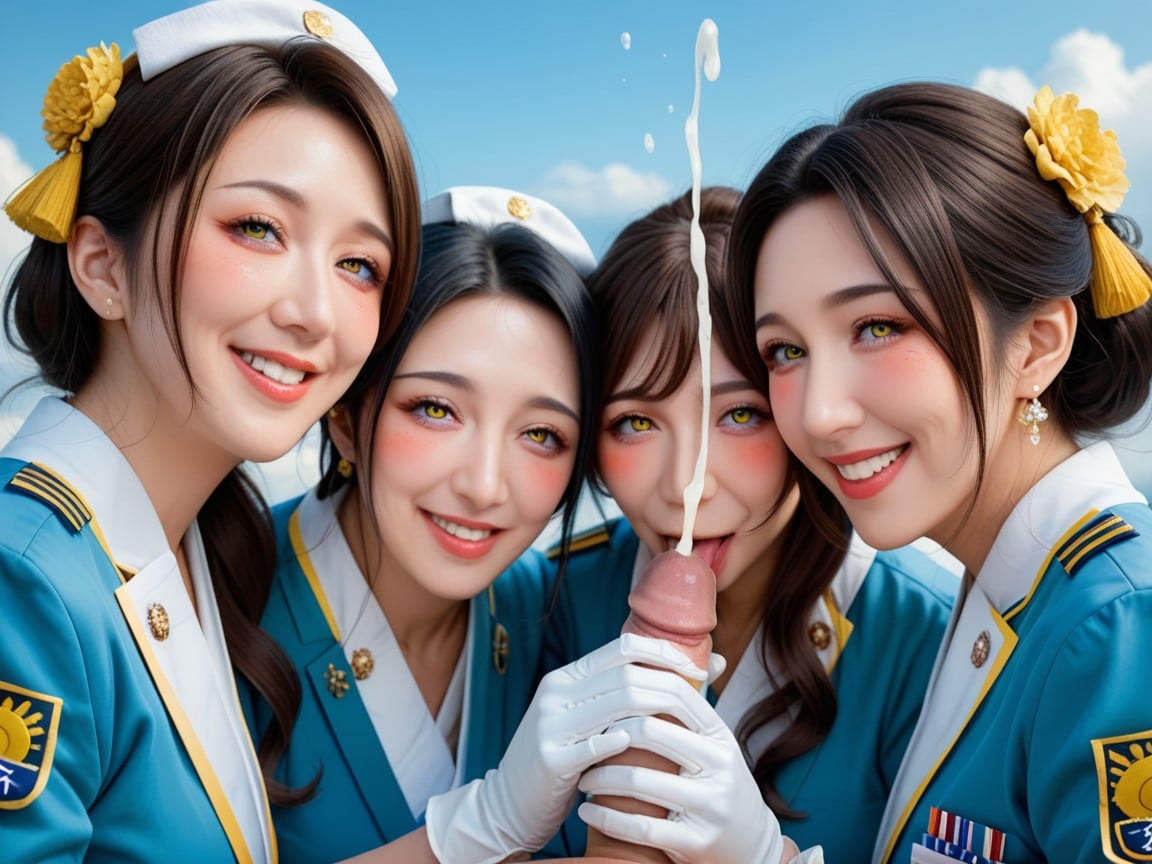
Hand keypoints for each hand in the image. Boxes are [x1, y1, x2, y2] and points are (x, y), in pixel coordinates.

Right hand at [424, 634, 713, 863]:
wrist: (509, 803)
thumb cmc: (562, 760)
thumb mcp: (584, 719)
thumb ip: (624, 696)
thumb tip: (696, 668)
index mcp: (567, 677)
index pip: (622, 646)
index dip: (664, 651)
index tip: (698, 666)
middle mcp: (556, 693)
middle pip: (625, 675)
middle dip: (671, 683)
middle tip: (702, 696)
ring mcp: (549, 724)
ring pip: (616, 704)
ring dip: (657, 712)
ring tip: (685, 722)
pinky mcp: (548, 759)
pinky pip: (595, 746)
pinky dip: (623, 742)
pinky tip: (644, 746)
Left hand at [577, 701, 785, 863]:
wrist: (750, 843)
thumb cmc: (715, 782)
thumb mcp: (711, 743)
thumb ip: (686, 707)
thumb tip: (660, 650)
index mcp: (719, 735)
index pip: (675, 693)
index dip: (632, 690)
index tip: (602, 699)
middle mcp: (721, 765)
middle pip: (651, 732)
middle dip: (607, 736)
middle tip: (583, 741)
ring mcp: (712, 805)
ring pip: (640, 782)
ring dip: (600, 779)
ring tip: (582, 778)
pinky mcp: (697, 841)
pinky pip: (640, 827)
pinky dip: (606, 817)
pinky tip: (586, 811)